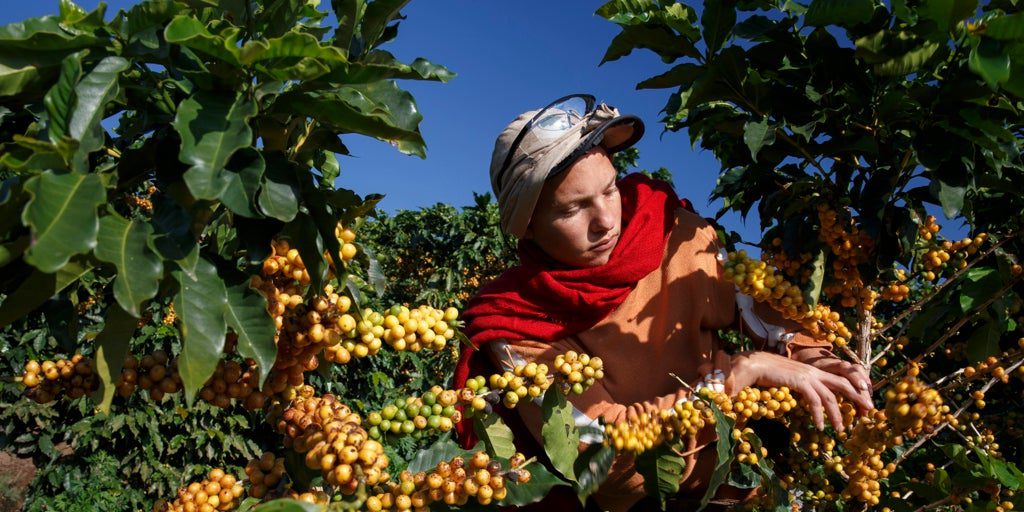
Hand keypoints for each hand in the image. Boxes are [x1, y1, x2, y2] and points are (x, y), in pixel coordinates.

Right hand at [730, 351, 873, 431]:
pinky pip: (815, 401)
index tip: (863, 398)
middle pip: (843, 384)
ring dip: (837, 415)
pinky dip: (819, 415)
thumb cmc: (768, 372)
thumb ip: (800, 385)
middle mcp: (814, 371)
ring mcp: (808, 376)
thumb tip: (805, 396)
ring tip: (840, 430)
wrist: (755, 364)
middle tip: (869, 410)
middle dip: (857, 397)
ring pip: (830, 397)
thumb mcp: (790, 379)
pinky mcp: (800, 382)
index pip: (839, 378)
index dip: (853, 388)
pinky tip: (819, 426)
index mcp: (813, 370)